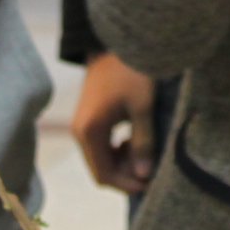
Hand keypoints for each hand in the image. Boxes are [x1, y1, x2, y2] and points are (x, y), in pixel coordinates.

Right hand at [73, 52, 156, 192]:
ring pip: (99, 160)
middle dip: (125, 175)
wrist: (114, 44)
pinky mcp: (85, 120)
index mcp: (89, 132)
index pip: (104, 175)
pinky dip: (115, 151)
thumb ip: (142, 143)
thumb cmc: (131, 72)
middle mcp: (78, 132)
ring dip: (121, 163)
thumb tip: (143, 175)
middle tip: (150, 167)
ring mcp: (80, 126)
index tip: (151, 183)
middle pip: (100, 171)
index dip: (127, 185)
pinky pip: (98, 148)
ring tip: (142, 150)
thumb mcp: (142, 108)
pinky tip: (132, 140)